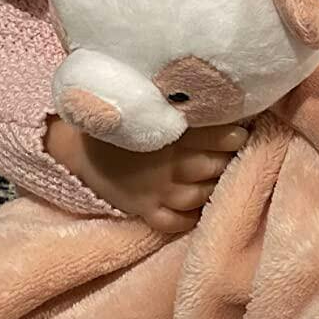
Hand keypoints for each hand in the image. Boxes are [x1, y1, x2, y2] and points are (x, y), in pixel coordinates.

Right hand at [43, 118, 249, 233]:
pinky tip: (197, 206)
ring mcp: (155, 191)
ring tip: (219, 178)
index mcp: (168, 132)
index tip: (243, 133)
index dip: (234, 137)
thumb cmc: (118, 119)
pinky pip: (174, 222)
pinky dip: (190, 217)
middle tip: (235, 156)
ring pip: (199, 195)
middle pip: (213, 168)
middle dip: (227, 161)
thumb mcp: (146, 102)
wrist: (75, 147)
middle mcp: (166, 165)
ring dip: (213, 188)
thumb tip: (220, 96)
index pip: (217, 137)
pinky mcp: (143, 210)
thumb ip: (178, 104)